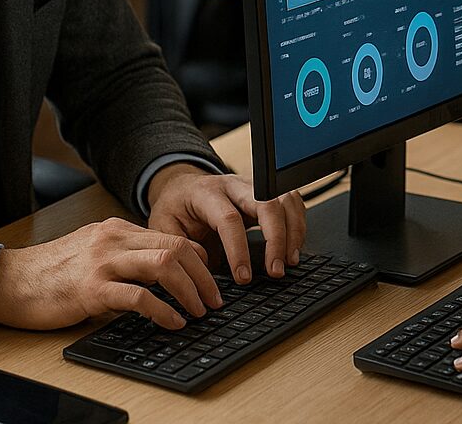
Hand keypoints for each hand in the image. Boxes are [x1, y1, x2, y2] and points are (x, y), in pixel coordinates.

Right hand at [0, 217, 220, 330]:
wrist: (9, 282)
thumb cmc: (49, 273)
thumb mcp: (92, 253)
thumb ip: (122, 256)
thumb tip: (158, 276)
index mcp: (115, 229)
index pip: (171, 237)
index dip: (198, 259)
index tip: (209, 280)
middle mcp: (112, 239)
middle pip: (175, 248)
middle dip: (203, 276)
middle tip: (214, 300)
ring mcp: (102, 262)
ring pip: (163, 265)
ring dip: (190, 290)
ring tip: (199, 311)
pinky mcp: (91, 288)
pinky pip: (138, 296)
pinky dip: (163, 310)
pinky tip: (172, 322)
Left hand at [146, 165, 305, 283]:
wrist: (183, 189)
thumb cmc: (176, 210)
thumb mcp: (164, 227)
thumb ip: (180, 246)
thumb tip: (202, 265)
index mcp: (206, 193)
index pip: (229, 218)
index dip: (238, 249)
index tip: (243, 277)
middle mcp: (234, 185)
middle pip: (266, 202)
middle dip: (276, 238)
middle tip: (276, 270)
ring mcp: (254, 187)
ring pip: (284, 199)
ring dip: (292, 231)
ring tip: (288, 261)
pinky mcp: (267, 194)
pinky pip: (292, 203)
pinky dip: (297, 226)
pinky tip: (292, 248)